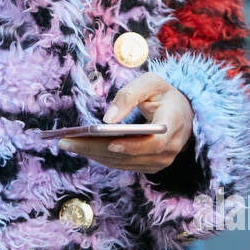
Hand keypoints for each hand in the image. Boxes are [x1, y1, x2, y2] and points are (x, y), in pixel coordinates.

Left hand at [57, 73, 193, 172]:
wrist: (182, 114)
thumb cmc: (163, 95)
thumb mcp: (151, 83)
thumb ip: (129, 95)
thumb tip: (107, 119)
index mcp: (175, 124)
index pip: (154, 143)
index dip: (132, 146)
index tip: (109, 144)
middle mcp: (170, 148)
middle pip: (130, 155)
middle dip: (96, 149)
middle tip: (66, 142)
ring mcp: (161, 161)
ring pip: (123, 162)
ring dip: (93, 154)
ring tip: (67, 144)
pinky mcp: (150, 166)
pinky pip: (123, 165)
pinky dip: (101, 157)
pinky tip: (82, 148)